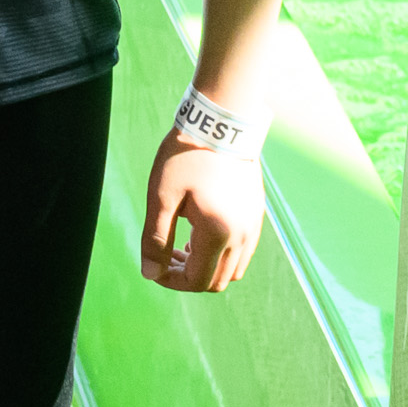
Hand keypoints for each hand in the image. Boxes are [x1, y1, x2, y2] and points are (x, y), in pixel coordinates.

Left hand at [142, 135, 263, 294]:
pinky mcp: (257, 216)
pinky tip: (200, 232)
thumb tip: (150, 275)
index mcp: (217, 233)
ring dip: (207, 267)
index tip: (154, 265)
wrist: (220, 124)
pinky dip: (222, 254)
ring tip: (182, 245)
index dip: (171, 281)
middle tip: (165, 256)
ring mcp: (253, 227)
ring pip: (233, 270)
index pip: (196, 281)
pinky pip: (243, 252)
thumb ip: (155, 239)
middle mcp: (242, 236)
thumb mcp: (161, 197)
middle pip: (217, 282)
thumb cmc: (185, 157)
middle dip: (188, 277)